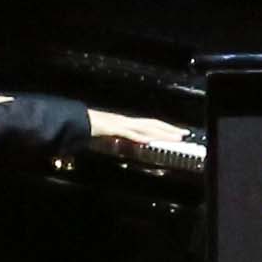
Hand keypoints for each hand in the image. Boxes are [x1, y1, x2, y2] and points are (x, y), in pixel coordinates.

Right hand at [84, 112, 199, 163]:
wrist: (77, 119)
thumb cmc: (91, 126)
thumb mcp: (111, 132)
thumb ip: (123, 136)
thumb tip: (136, 141)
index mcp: (128, 122)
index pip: (151, 124)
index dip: (165, 128)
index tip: (178, 132)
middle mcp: (128, 121)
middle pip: (153, 124)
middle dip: (169, 129)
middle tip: (184, 134)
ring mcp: (121, 124)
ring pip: (145, 128)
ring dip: (160, 133)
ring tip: (175, 137)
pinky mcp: (113, 128)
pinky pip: (128, 133)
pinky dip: (138, 136)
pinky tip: (147, 140)